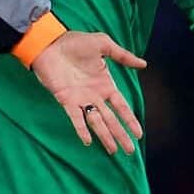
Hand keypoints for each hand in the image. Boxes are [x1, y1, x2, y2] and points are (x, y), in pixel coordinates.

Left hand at [30, 31, 147, 154]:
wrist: (50, 43)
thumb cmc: (75, 42)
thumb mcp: (103, 44)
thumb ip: (123, 56)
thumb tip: (144, 64)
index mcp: (105, 84)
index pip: (121, 106)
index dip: (130, 120)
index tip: (139, 134)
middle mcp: (94, 95)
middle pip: (111, 119)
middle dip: (120, 134)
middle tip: (130, 151)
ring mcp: (80, 99)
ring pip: (96, 122)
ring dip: (104, 136)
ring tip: (113, 151)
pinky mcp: (66, 100)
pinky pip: (75, 118)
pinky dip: (81, 129)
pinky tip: (88, 141)